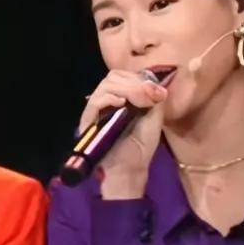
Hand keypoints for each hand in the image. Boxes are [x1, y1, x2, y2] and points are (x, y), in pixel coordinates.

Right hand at [76, 70, 167, 195]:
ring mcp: (95, 110)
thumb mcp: (154, 117)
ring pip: (105, 86)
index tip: (155, 92)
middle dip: (134, 84)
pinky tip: (122, 104)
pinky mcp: (88, 121)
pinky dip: (110, 98)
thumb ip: (153, 96)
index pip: (122, 76)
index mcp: (120, 98)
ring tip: (139, 102)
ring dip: (126, 90)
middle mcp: (105, 101)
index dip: (137, 78)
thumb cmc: (141, 145)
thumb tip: (152, 81)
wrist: (131, 168)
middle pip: (113, 77)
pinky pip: (96, 102)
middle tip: (148, 97)